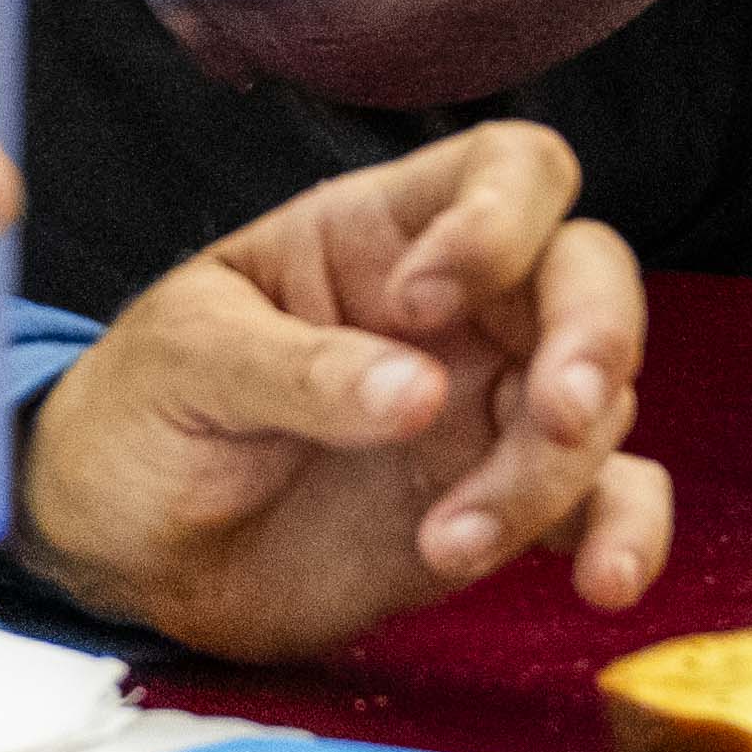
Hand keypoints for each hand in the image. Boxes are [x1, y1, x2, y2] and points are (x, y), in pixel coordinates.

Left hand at [15, 120, 658, 658]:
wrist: (125, 552)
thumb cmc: (144, 415)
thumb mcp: (187, 362)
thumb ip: (297, 370)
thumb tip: (419, 397)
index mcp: (381, 233)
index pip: (506, 169)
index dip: (502, 217)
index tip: (425, 300)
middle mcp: (462, 309)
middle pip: (589, 274)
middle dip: (593, 336)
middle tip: (558, 411)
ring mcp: (490, 406)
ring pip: (600, 402)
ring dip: (552, 471)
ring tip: (448, 544)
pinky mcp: (503, 504)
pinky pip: (604, 503)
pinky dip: (625, 537)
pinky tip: (605, 582)